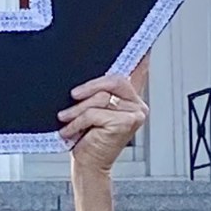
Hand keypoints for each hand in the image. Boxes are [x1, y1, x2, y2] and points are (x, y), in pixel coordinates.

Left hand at [58, 55, 149, 173]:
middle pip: (113, 80)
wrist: (88, 166)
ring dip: (77, 110)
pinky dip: (77, 122)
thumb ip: (96, 93)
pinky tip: (69, 131)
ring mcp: (134, 114)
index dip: (142, 55)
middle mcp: (137, 105)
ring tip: (66, 120)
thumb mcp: (90, 112)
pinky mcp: (125, 123)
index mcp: (131, 99)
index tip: (144, 43)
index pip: (138, 71)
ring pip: (100, 98)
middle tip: (72, 96)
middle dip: (88, 88)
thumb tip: (86, 78)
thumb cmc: (88, 141)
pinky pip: (95, 113)